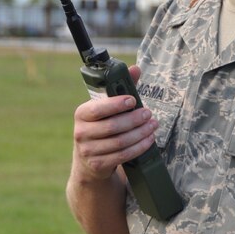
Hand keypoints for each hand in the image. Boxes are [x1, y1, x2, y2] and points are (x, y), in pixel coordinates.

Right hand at [73, 65, 158, 181]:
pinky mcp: (98, 165)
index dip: (116, 104)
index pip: (98, 108)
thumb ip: (120, 88)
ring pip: (120, 142)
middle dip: (134, 119)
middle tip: (148, 114)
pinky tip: (149, 140)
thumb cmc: (102, 126)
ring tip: (153, 126)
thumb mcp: (106, 108)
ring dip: (140, 133)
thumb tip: (135, 68)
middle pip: (112, 126)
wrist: (89, 161)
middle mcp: (81, 133)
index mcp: (81, 114)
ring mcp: (88, 151)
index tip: (133, 100)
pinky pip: (123, 156)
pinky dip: (139, 147)